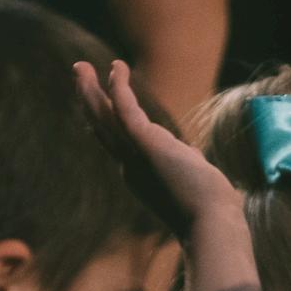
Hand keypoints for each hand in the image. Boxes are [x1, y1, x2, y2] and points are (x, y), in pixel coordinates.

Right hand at [74, 60, 240, 237]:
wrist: (211, 223)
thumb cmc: (209, 209)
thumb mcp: (192, 180)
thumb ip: (186, 164)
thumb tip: (194, 157)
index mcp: (138, 174)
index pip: (115, 142)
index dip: (104, 119)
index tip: (100, 99)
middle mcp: (129, 165)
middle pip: (100, 128)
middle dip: (88, 99)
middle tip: (80, 73)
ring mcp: (135, 156)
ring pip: (103, 118)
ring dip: (90, 90)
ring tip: (82, 67)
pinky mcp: (147, 145)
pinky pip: (125, 110)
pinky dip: (119, 88)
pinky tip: (117, 68)